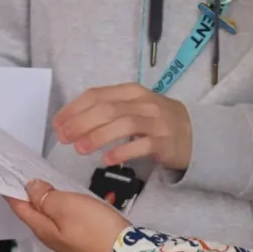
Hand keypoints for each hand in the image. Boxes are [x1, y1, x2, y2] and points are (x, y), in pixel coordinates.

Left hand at [6, 180, 129, 251]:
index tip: (2, 174)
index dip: (10, 190)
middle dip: (25, 193)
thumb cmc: (95, 229)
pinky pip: (63, 217)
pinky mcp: (81, 237)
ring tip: (41, 179)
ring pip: (48, 214)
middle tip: (20, 172)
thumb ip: (45, 196)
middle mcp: (50, 235)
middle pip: (33, 211)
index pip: (19, 206)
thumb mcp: (66, 206)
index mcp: (42, 228)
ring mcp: (66, 238)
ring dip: (43, 197)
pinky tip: (66, 195)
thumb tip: (30, 187)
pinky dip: (60, 204)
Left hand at [53, 84, 192, 170]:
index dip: (74, 108)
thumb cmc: (156, 121)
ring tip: (79, 149)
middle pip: (108, 109)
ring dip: (98, 136)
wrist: (195, 133)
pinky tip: (107, 160)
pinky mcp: (165, 142)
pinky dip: (122, 151)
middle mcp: (144, 103)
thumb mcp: (134, 107)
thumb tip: (72, 121)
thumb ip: (108, 109)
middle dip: (81, 122)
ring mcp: (156, 122)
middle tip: (64, 138)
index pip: (97, 95)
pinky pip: (141, 145)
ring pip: (123, 124)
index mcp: (131, 91)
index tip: (58, 124)